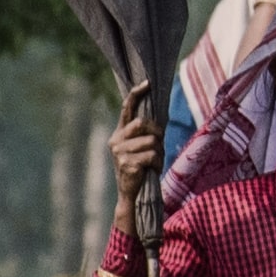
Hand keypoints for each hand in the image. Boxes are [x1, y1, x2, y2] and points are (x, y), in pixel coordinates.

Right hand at [107, 85, 166, 239]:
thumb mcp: (141, 147)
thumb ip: (145, 132)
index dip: (137, 94)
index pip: (127, 108)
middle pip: (144, 123)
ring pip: (152, 141)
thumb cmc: (140, 167)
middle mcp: (116, 140)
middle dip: (157, 133)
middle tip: (158, 145)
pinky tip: (151, 170)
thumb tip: (157, 118)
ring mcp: (120, 152)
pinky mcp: (127, 163)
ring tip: (153, 162)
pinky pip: (152, 155)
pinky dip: (157, 163)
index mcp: (119, 133)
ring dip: (159, 152)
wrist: (132, 193)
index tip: (148, 83)